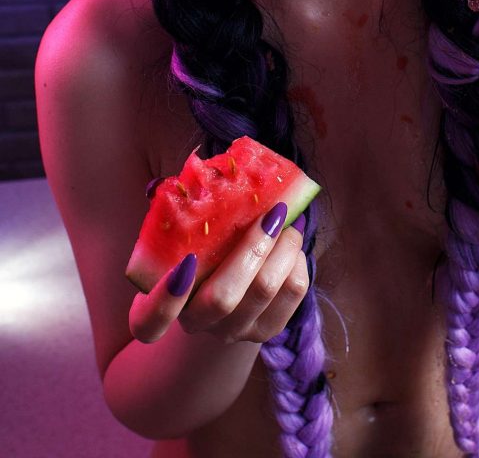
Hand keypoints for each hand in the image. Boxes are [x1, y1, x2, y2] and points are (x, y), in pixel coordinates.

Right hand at [128, 205, 308, 344]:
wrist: (222, 291)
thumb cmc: (197, 251)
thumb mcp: (177, 238)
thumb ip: (176, 218)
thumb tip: (183, 178)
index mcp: (160, 308)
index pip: (150, 321)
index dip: (164, 299)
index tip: (187, 261)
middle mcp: (197, 325)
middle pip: (223, 297)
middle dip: (252, 248)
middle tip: (272, 212)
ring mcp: (233, 331)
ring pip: (264, 290)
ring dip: (283, 248)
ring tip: (287, 220)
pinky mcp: (268, 329)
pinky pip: (292, 293)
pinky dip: (297, 261)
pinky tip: (291, 243)